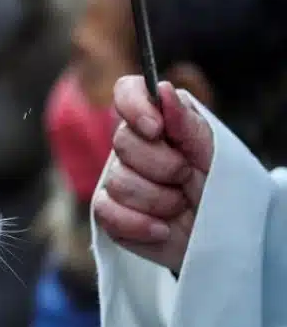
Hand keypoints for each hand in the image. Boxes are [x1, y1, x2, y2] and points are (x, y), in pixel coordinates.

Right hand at [92, 76, 213, 271]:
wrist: (220, 235)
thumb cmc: (219, 189)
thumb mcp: (215, 153)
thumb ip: (188, 124)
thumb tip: (163, 90)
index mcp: (157, 120)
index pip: (127, 91)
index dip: (135, 106)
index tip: (156, 129)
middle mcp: (131, 146)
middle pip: (122, 142)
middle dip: (162, 165)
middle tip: (186, 177)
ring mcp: (116, 180)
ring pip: (118, 182)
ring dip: (159, 200)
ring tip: (180, 206)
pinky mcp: (109, 212)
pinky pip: (106, 212)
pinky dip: (139, 224)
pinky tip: (162, 229)